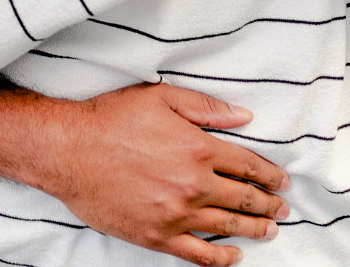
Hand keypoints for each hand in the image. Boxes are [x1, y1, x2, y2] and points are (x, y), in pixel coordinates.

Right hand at [26, 84, 290, 265]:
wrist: (67, 151)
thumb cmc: (110, 120)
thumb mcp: (159, 98)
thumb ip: (205, 107)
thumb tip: (243, 116)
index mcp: (198, 149)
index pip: (248, 165)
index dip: (270, 175)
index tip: (281, 182)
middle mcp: (193, 184)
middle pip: (244, 199)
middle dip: (268, 204)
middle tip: (281, 208)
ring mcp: (176, 214)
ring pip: (228, 227)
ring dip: (254, 229)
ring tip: (269, 229)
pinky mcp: (156, 235)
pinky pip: (198, 254)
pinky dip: (222, 258)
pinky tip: (234, 256)